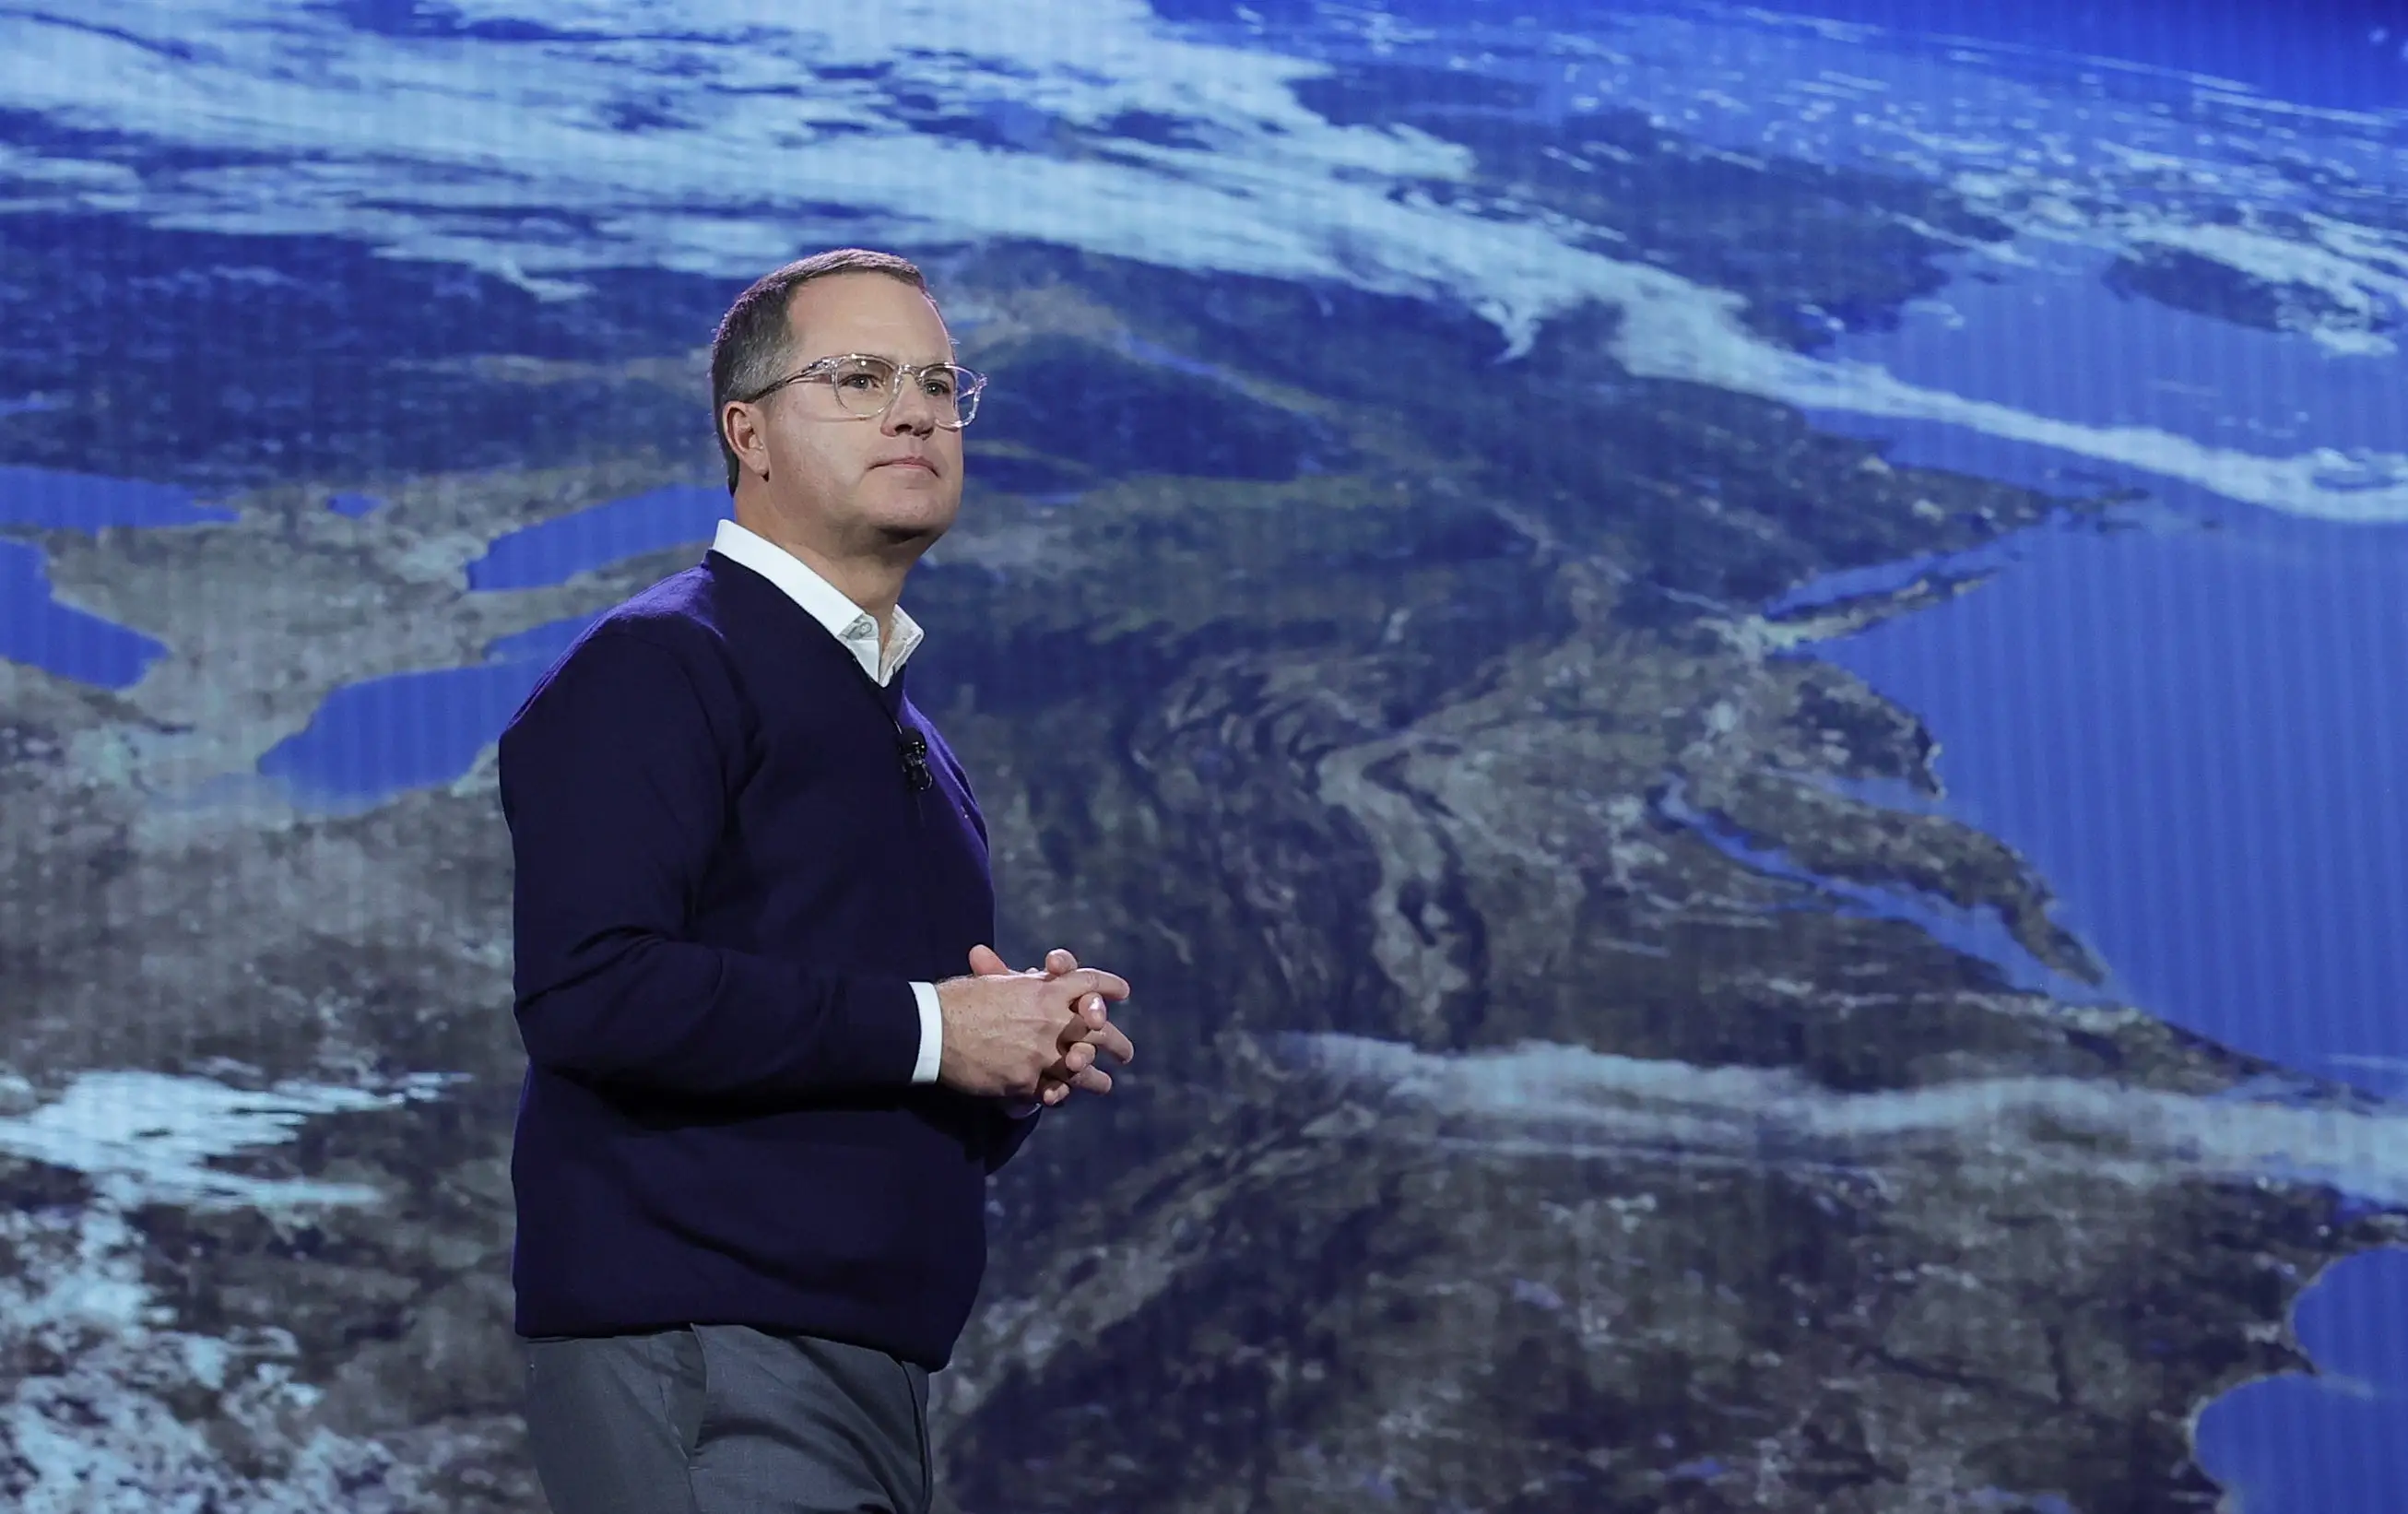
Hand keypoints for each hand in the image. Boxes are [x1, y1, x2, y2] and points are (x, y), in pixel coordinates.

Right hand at [935, 952, 1130, 1101]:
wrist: (932, 1029)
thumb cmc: (959, 1000)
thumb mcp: (995, 982)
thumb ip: (1022, 982)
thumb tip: (1034, 976)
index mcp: (1045, 990)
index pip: (1088, 983)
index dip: (1108, 987)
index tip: (1123, 992)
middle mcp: (1051, 1021)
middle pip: (1098, 1030)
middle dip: (1115, 1042)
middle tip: (1125, 1052)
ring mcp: (1041, 1054)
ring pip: (1082, 1068)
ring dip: (1096, 1077)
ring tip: (1106, 1083)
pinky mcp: (1025, 1082)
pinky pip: (1050, 1091)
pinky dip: (1059, 1094)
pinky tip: (1065, 1096)